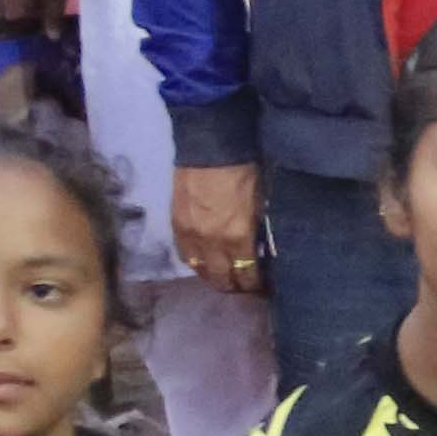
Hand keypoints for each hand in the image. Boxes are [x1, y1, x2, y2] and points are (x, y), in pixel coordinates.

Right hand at [171, 160, 267, 299]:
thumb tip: (257, 251)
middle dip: (234, 286)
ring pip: (200, 270)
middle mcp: (212, 242)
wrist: (210, 149)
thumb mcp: (259, 206)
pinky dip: (196, 262)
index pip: (247, 274)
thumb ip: (255, 233)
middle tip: (242, 286)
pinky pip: (185, 255)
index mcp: (238, 237)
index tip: (261, 287)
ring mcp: (190, 235)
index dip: (255, 285)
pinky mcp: (175, 225)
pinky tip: (204, 261)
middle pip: (221, 279)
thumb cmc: (244, 173)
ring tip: (223, 277)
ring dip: (212, 277)